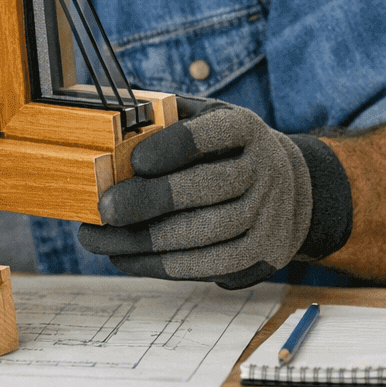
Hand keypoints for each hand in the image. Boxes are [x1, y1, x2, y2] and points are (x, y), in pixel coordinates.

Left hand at [77, 97, 350, 288]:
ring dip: (147, 241)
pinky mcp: (263, 253)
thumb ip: (163, 121)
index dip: (173, 146)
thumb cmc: (220, 150)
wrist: (285, 187)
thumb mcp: (200, 120)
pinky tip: (126, 256)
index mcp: (243, 128)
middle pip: (209, 187)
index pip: (211, 133)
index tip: (135, 161)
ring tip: (100, 240)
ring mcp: (269, 214)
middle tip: (105, 209)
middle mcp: (264, 169)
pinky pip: (210, 265)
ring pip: (207, 234)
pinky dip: (162, 265)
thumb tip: (110, 133)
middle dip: (152, 200)